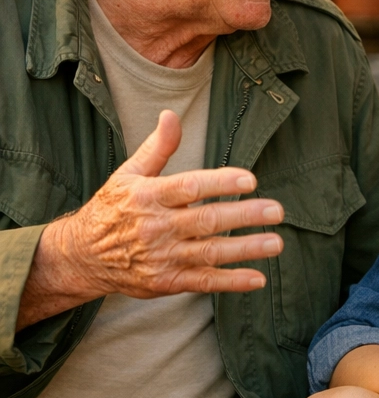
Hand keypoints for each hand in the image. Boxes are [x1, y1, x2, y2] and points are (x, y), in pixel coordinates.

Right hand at [18, 110, 284, 326]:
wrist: (82, 255)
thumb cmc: (114, 208)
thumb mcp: (128, 174)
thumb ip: (157, 148)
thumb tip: (171, 115)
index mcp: (149, 196)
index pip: (190, 187)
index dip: (221, 183)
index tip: (250, 179)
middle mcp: (156, 227)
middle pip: (206, 220)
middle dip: (244, 215)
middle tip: (276, 210)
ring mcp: (162, 257)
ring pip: (210, 253)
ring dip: (245, 249)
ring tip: (276, 242)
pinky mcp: (167, 281)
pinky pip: (203, 282)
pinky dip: (231, 282)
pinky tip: (257, 279)